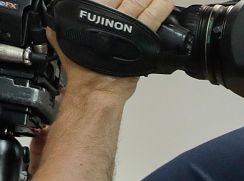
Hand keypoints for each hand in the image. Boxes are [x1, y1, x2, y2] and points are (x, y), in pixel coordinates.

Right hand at [51, 0, 173, 99]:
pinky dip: (160, 11)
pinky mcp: (143, 40)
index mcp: (90, 13)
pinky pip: (153, 22)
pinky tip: (166, 4)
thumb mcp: (64, 40)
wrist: (96, 87)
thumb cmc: (83, 68)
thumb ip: (61, 25)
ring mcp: (128, 28)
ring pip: (140, 6)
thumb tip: (56, 19)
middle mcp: (110, 18)